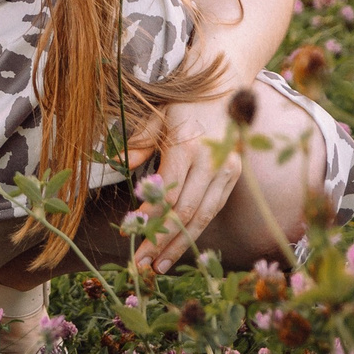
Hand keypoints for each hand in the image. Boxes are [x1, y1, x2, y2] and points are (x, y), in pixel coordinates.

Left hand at [131, 93, 240, 273]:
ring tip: (159, 267)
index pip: (170, 194)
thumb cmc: (184, 100)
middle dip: (163, 241)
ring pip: (203, 217)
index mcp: (189, 147)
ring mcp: (227, 171)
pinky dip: (196, 231)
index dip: (151, 218)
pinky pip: (213, 210)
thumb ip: (140, 142)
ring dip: (180, 245)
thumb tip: (118, 160)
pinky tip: (179, 247)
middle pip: (186, 213)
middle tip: (142, 264)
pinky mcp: (235, 176)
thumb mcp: (157, 115)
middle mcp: (212, 162)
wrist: (226, 86)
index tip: (130, 233)